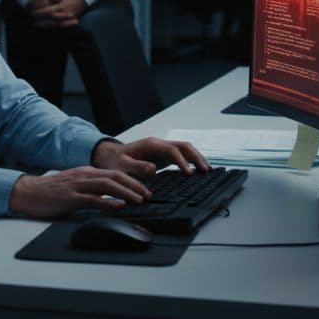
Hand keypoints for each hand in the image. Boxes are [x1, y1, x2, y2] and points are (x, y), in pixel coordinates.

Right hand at [7, 166, 151, 218]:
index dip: (132, 181)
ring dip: (126, 192)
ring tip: (139, 200)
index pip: (115, 173)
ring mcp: (77, 186)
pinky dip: (108, 202)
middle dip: (135, 185)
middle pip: (115, 176)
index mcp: (87, 173)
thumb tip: (110, 200)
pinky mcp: (70, 198)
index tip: (145, 190)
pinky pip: (93, 199)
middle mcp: (84, 176)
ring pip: (107, 185)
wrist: (28, 192)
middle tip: (148, 195)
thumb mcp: (75, 188)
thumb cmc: (51, 192)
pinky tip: (118, 206)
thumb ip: (92, 192)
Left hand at [28, 0, 85, 27]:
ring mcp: (69, 18)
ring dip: (45, 25)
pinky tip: (46, 26)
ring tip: (36, 24)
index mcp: (62, 5)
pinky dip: (52, 26)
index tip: (32, 13)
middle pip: (50, 19)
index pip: (48, 11)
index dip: (39, 13)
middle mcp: (66, 13)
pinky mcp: (71, 20)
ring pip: (55, 24)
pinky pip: (61, 25)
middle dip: (41, 20)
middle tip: (32, 20)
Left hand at [91, 137, 209, 177]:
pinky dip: (191, 162)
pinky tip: (198, 171)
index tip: (189, 174)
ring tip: (208, 171)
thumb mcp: (122, 165)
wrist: (110, 156)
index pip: (172, 150)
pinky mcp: (163, 156)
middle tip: (206, 170)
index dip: (182, 161)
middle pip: (184, 146)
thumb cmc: (115, 161)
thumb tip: (153, 169)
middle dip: (197, 157)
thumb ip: (137, 167)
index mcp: (151, 145)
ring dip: (197, 158)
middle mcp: (159, 144)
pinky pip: (181, 156)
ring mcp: (162, 150)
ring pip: (185, 150)